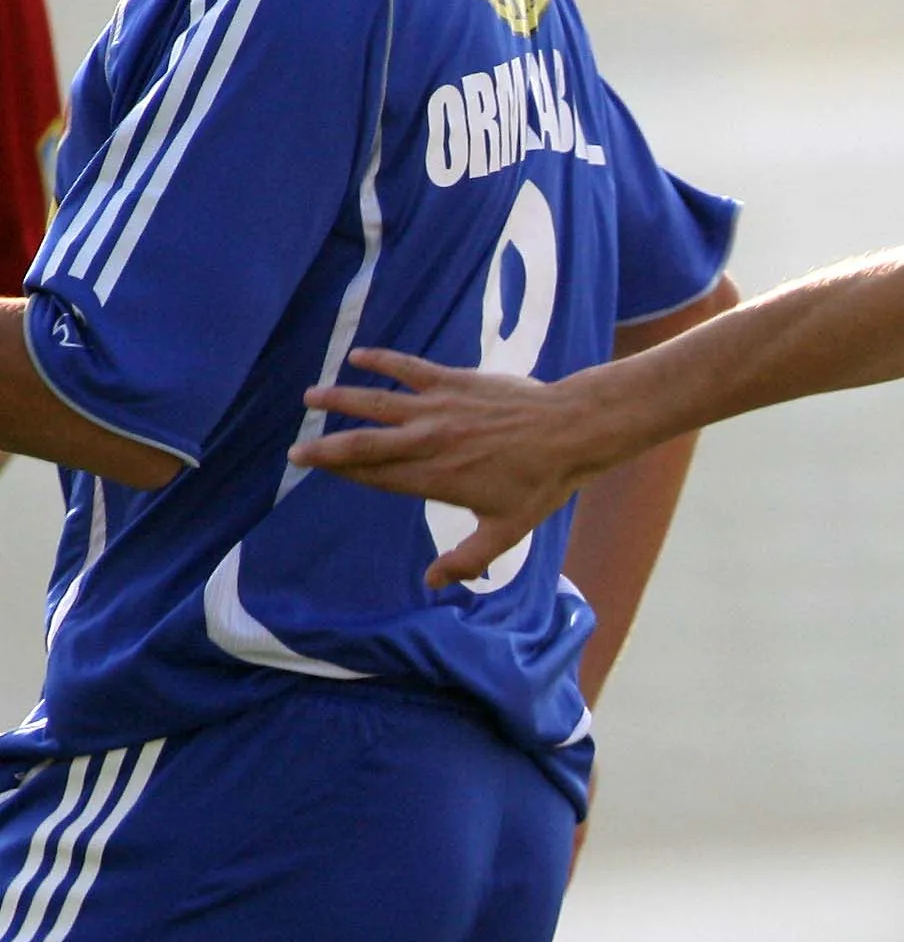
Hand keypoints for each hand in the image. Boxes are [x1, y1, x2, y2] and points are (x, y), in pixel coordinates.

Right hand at [289, 350, 613, 586]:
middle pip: (364, 444)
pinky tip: (358, 357)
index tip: (313, 469)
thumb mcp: (507, 532)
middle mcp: (428, 443)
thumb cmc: (541, 484)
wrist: (570, 432)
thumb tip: (432, 584)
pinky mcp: (452, 381)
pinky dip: (382, 361)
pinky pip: (408, 368)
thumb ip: (468, 559)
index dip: (342, 473)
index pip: (376, 477)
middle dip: (326, 447)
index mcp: (436, 479)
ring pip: (376, 402)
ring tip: (310, 398)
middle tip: (295, 449)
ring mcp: (438, 409)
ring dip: (340, 399)